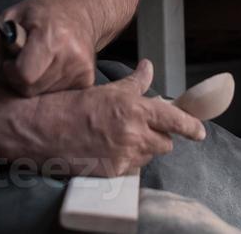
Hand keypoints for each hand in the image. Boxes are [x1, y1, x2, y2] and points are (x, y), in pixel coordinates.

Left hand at [0, 0, 96, 95]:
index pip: (24, 75)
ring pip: (43, 94)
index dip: (11, 71)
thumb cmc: (42, 12)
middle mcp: (71, 55)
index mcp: (51, 36)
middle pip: (31, 89)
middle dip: (20, 80)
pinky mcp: (88, 79)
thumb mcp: (12, 17)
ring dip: (35, 83)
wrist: (82, 10)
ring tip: (39, 61)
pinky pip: (58, 95)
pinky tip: (52, 67)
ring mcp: (82, 69)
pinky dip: (49, 85)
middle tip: (24, 60)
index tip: (12, 59)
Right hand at [8, 60, 206, 175]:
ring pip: (150, 156)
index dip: (191, 127)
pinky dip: (127, 159)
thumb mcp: (106, 89)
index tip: (200, 131)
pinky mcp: (113, 173)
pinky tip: (109, 149)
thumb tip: (148, 68)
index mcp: (134, 108)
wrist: (40, 129)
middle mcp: (133, 133)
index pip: (174, 119)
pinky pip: (132, 168)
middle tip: (143, 127)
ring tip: (121, 137)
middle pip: (165, 142)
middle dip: (159, 135)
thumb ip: (134, 83)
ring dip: (144, 148)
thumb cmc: (70, 104)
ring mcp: (124, 156)